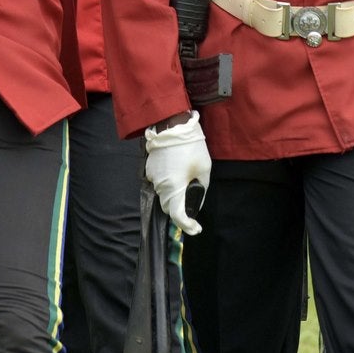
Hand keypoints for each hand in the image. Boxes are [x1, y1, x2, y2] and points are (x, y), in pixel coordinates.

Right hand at [144, 111, 211, 235]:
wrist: (171, 124)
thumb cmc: (191, 147)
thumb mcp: (204, 169)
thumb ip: (202, 189)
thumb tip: (196, 200)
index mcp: (174, 188)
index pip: (178, 216)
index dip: (187, 225)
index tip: (196, 228)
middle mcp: (160, 186)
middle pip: (168, 206)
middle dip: (180, 208)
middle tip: (193, 201)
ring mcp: (152, 177)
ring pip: (163, 194)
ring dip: (173, 193)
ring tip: (185, 179)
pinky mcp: (149, 168)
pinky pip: (159, 182)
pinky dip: (167, 182)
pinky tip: (176, 170)